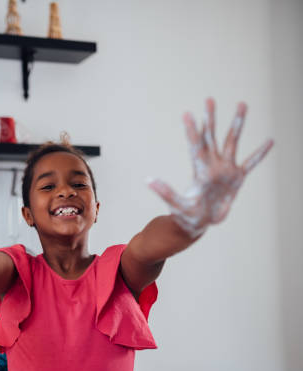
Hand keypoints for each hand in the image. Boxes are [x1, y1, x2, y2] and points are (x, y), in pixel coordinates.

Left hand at [148, 98, 273, 237]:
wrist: (198, 223)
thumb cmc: (185, 215)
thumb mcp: (176, 204)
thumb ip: (165, 192)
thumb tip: (148, 180)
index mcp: (199, 171)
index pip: (195, 146)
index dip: (192, 130)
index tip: (187, 114)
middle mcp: (212, 165)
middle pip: (211, 136)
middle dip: (211, 118)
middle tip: (209, 99)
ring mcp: (225, 170)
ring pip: (231, 142)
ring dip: (236, 124)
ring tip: (241, 104)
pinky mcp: (236, 178)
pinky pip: (251, 163)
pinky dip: (260, 154)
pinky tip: (270, 141)